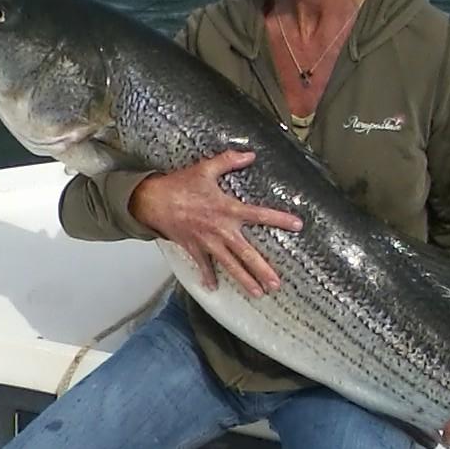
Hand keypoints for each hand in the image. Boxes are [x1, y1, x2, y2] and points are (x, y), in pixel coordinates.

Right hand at [129, 150, 302, 297]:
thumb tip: (250, 155)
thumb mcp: (205, 168)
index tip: (297, 225)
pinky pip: (203, 266)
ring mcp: (207, 242)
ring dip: (244, 280)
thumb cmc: (179, 185)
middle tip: (276, 284)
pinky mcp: (193, 248)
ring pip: (230, 265)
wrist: (152, 201)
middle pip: (246, 254)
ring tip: (258, 293)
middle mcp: (220, 230)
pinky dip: (208, 277)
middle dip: (262, 270)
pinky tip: (214, 288)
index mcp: (227, 209)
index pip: (259, 215)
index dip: (279, 219)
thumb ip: (229, 161)